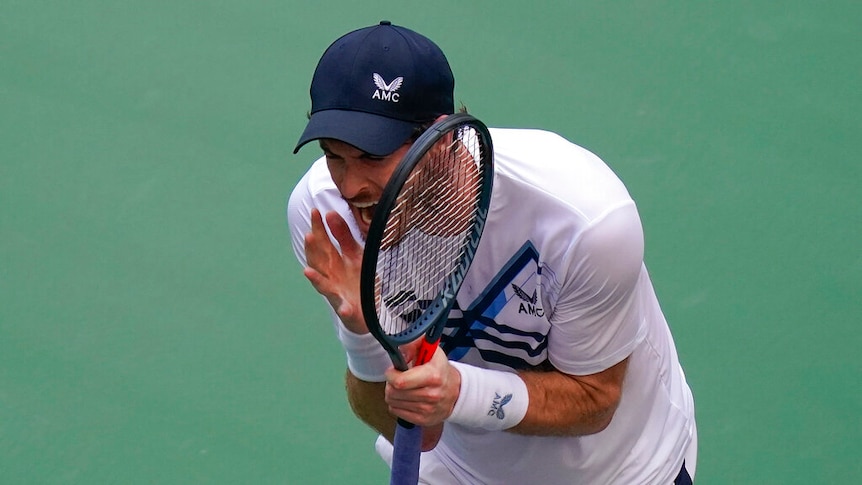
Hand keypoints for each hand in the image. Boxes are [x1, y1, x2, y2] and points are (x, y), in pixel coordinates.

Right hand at [303, 209, 366, 333]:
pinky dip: (343, 308)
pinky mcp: (346, 309)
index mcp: (333, 260)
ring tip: (307, 271)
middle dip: (312, 251)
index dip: (318, 228)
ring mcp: (336, 293)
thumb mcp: (354, 254)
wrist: (368, 309)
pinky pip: (344, 309)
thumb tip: (330, 213)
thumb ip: (343, 235)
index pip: (322, 242)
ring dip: (316, 279)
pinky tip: (344, 307)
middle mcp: (330, 275)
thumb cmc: (357, 279)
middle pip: (318, 262)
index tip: (315, 211)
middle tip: (309, 235)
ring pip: (323, 285)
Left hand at [384, 346, 460, 427]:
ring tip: (403, 388)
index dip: (391, 375)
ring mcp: (427, 409)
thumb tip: (399, 347)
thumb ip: (414, 344)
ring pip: (393, 402)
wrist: (456, 392)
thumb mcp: (432, 351)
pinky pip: (397, 412)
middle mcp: (431, 395)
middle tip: (397, 379)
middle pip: (394, 392)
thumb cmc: (440, 370)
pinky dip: (397, 404)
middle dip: (390, 384)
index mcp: (433, 376)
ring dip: (393, 394)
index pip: (400, 381)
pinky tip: (405, 398)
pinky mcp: (423, 420)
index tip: (393, 371)